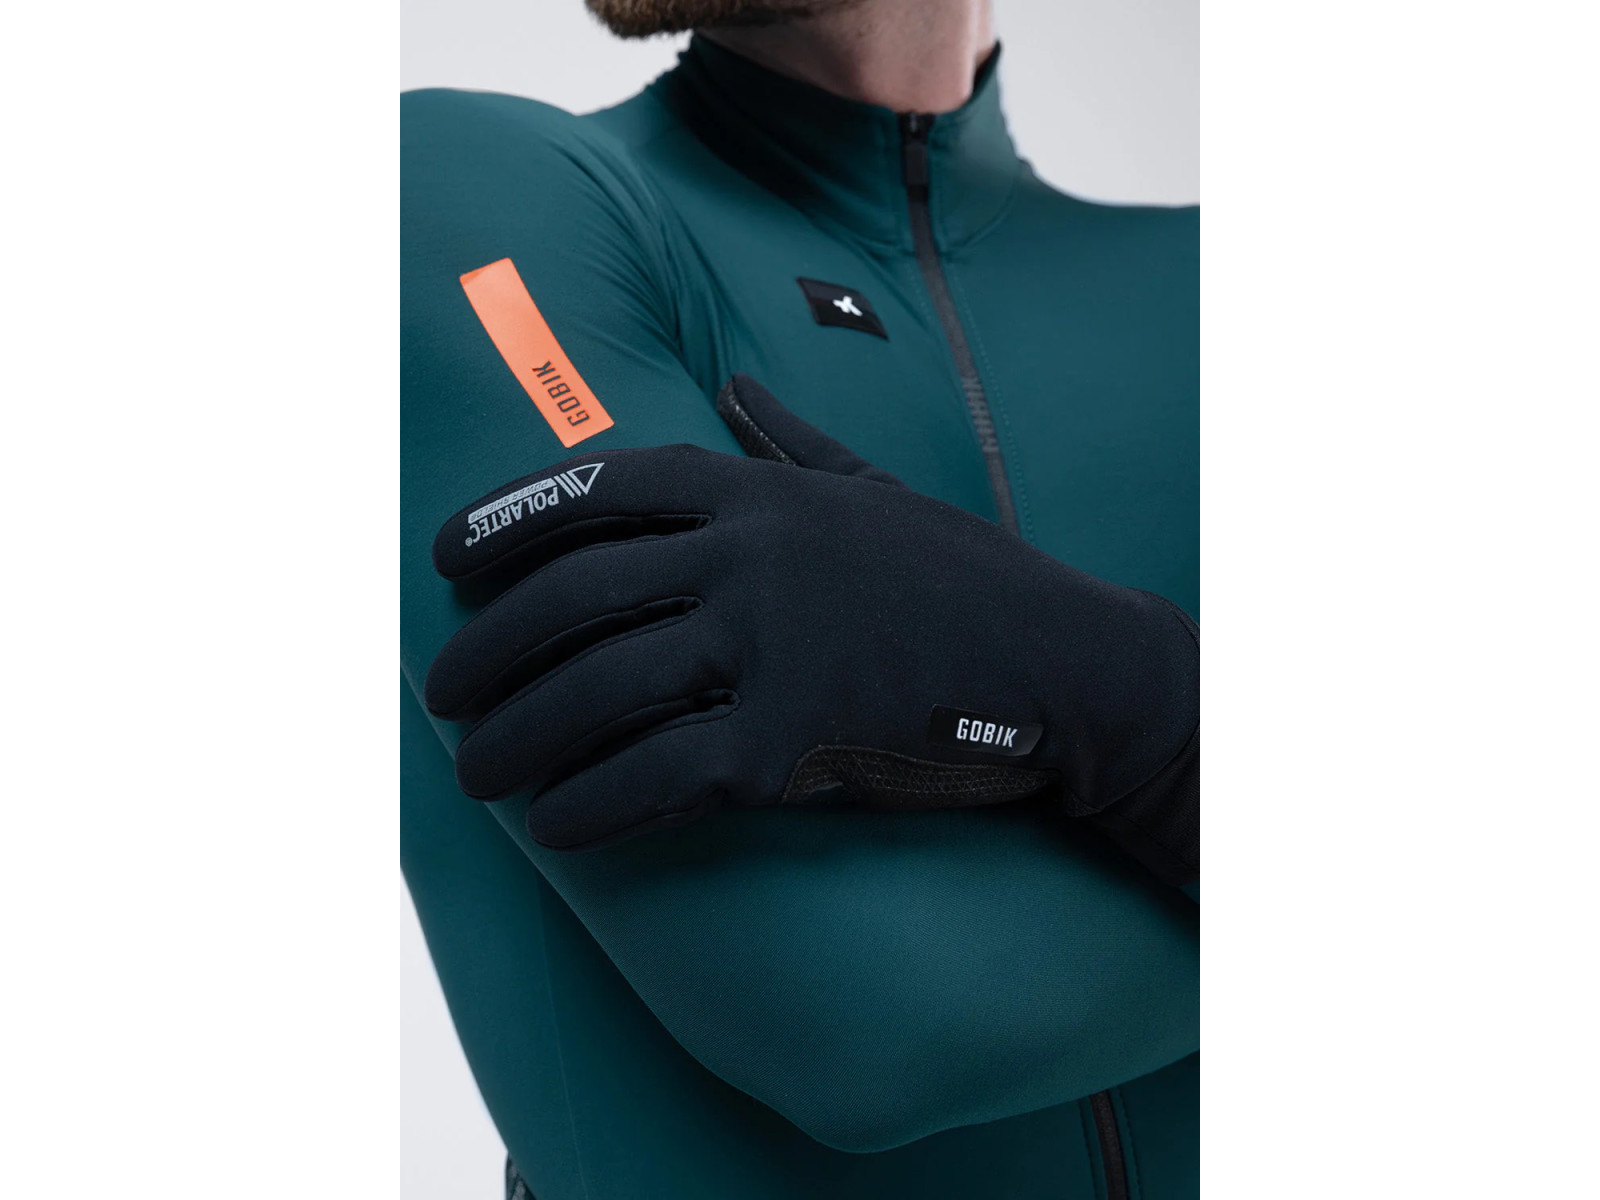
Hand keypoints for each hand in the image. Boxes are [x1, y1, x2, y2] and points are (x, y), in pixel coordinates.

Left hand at [424, 376, 1197, 883]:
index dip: (511, 516)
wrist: (1069, 668)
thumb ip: (792, 439)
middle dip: (487, 647)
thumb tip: (733, 384)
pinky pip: (658, 775)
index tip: (441, 555)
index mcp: (765, 493)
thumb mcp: (878, 490)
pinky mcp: (792, 743)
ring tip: (474, 774)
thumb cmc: (970, 578)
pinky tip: (557, 824)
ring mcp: (772, 647)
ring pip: (599, 690)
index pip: (608, 485)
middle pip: (577, 594)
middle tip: (437, 693)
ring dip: (518, 738)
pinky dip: (595, 804)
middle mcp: (756, 557)